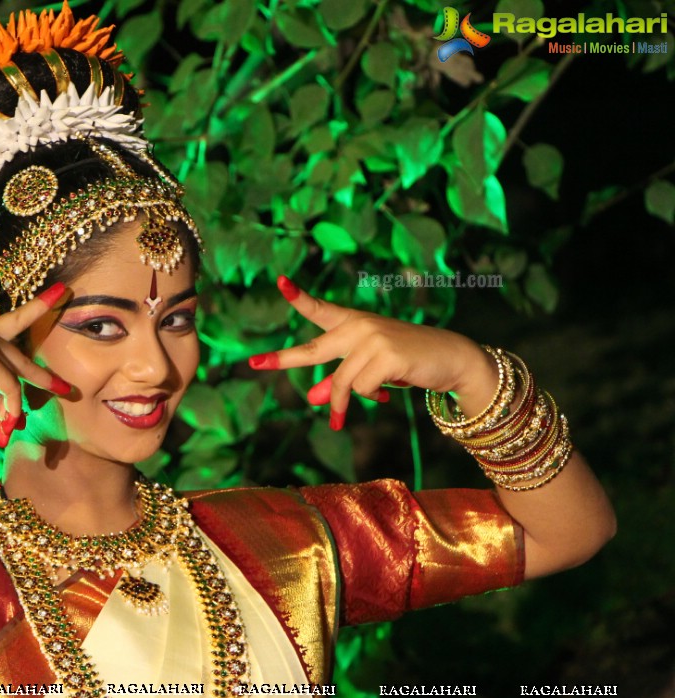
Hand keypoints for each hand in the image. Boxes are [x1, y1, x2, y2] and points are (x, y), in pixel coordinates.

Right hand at [0, 283, 72, 446]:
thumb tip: (17, 419)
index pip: (16, 319)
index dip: (41, 305)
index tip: (63, 290)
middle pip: (24, 359)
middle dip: (46, 378)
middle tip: (68, 391)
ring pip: (18, 377)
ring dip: (18, 407)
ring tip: (11, 429)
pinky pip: (10, 389)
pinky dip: (10, 411)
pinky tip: (3, 427)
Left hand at [248, 277, 495, 429]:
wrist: (451, 359)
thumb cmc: (407, 362)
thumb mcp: (369, 370)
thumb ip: (339, 381)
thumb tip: (315, 398)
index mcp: (353, 323)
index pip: (321, 309)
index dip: (299, 297)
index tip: (281, 282)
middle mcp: (359, 326)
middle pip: (313, 350)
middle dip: (283, 360)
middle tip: (254, 364)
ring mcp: (372, 339)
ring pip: (341, 383)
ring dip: (345, 403)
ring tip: (360, 408)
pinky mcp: (385, 355)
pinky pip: (362, 389)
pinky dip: (372, 398)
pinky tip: (389, 390)